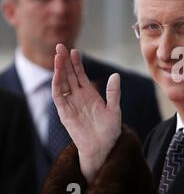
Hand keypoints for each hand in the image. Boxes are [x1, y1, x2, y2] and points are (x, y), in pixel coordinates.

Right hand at [52, 44, 121, 183]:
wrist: (103, 147)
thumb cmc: (110, 130)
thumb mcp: (114, 109)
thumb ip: (114, 93)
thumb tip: (115, 75)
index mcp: (89, 94)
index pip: (80, 75)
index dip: (76, 63)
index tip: (74, 50)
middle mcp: (78, 97)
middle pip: (69, 76)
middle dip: (64, 61)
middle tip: (60, 46)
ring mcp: (70, 104)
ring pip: (62, 83)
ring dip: (59, 70)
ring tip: (58, 56)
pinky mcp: (65, 113)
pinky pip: (59, 98)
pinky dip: (57, 86)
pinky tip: (57, 75)